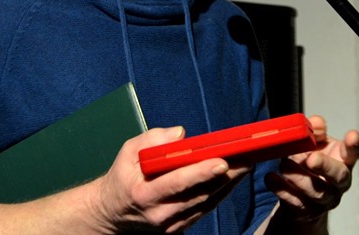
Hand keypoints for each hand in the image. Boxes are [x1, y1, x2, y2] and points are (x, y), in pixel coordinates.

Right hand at [90, 126, 251, 232]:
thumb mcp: (127, 152)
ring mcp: (170, 225)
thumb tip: (180, 134)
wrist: (112, 213)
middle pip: (199, 195)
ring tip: (245, 165)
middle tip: (246, 159)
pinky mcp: (179, 229)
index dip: (200, 173)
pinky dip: (220, 194)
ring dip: (228, 185)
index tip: (222, 161)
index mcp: (144, 194)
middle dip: (225, 177)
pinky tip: (232, 179)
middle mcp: (159, 214)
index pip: (177, 183)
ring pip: (206, 204)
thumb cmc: (123, 177)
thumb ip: (151, 140)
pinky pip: (204, 210)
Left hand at [264, 116, 358, 228]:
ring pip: (316, 191)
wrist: (300, 195)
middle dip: (326, 166)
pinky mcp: (306, 210)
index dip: (355, 145)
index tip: (351, 136)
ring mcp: (324, 198)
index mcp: (342, 161)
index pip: (355, 152)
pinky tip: (271, 178)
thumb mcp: (314, 143)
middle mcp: (338, 182)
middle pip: (339, 176)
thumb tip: (316, 122)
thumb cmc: (311, 163)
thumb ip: (315, 130)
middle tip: (312, 159)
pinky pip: (295, 202)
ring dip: (298, 177)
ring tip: (284, 164)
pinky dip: (282, 190)